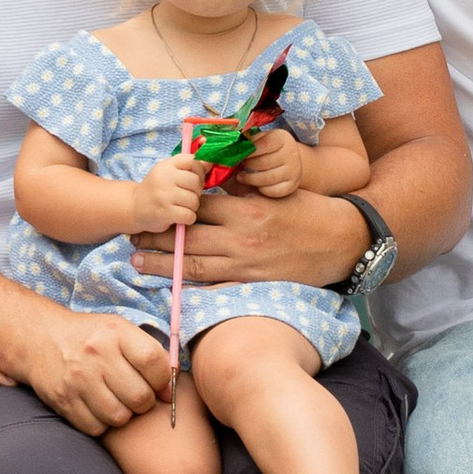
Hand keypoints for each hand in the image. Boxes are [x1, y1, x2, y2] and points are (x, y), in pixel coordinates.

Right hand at [21, 310, 170, 434]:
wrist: (40, 338)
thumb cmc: (91, 337)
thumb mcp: (120, 330)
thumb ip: (148, 355)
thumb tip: (169, 392)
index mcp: (115, 332)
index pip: (153, 362)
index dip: (164, 380)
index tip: (160, 385)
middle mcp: (96, 354)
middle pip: (140, 397)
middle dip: (145, 402)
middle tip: (137, 396)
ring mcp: (77, 379)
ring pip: (119, 417)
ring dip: (124, 415)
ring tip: (117, 401)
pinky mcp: (63, 400)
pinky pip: (95, 428)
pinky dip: (101, 423)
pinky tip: (98, 408)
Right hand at [129, 151, 209, 233]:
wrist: (134, 208)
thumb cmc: (157, 190)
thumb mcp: (168, 173)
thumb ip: (188, 167)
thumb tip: (210, 163)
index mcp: (166, 165)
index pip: (193, 161)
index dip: (199, 171)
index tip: (194, 179)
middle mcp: (163, 178)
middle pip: (196, 182)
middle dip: (196, 191)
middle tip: (187, 196)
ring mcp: (163, 195)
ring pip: (194, 200)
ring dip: (192, 207)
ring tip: (181, 207)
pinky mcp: (164, 213)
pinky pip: (189, 215)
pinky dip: (188, 218)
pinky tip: (179, 217)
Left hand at [139, 193, 362, 293]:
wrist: (341, 241)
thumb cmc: (308, 211)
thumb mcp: (273, 193)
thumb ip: (240, 191)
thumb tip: (208, 186)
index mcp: (245, 210)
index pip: (198, 207)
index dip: (172, 208)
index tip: (153, 206)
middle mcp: (241, 239)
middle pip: (187, 239)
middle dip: (156, 239)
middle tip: (131, 237)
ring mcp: (246, 265)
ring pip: (194, 266)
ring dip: (162, 265)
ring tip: (137, 262)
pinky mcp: (253, 284)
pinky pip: (216, 287)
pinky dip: (192, 287)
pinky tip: (172, 286)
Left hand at [244, 127, 304, 200]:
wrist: (288, 160)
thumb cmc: (268, 149)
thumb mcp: (261, 139)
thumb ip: (248, 141)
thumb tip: (232, 147)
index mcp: (283, 138)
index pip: (265, 143)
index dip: (249, 150)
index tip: (239, 153)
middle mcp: (291, 153)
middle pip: (265, 162)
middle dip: (248, 164)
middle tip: (239, 165)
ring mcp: (294, 171)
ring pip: (267, 178)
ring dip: (250, 179)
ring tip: (241, 176)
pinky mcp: (292, 185)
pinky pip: (274, 191)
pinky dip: (261, 189)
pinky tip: (255, 184)